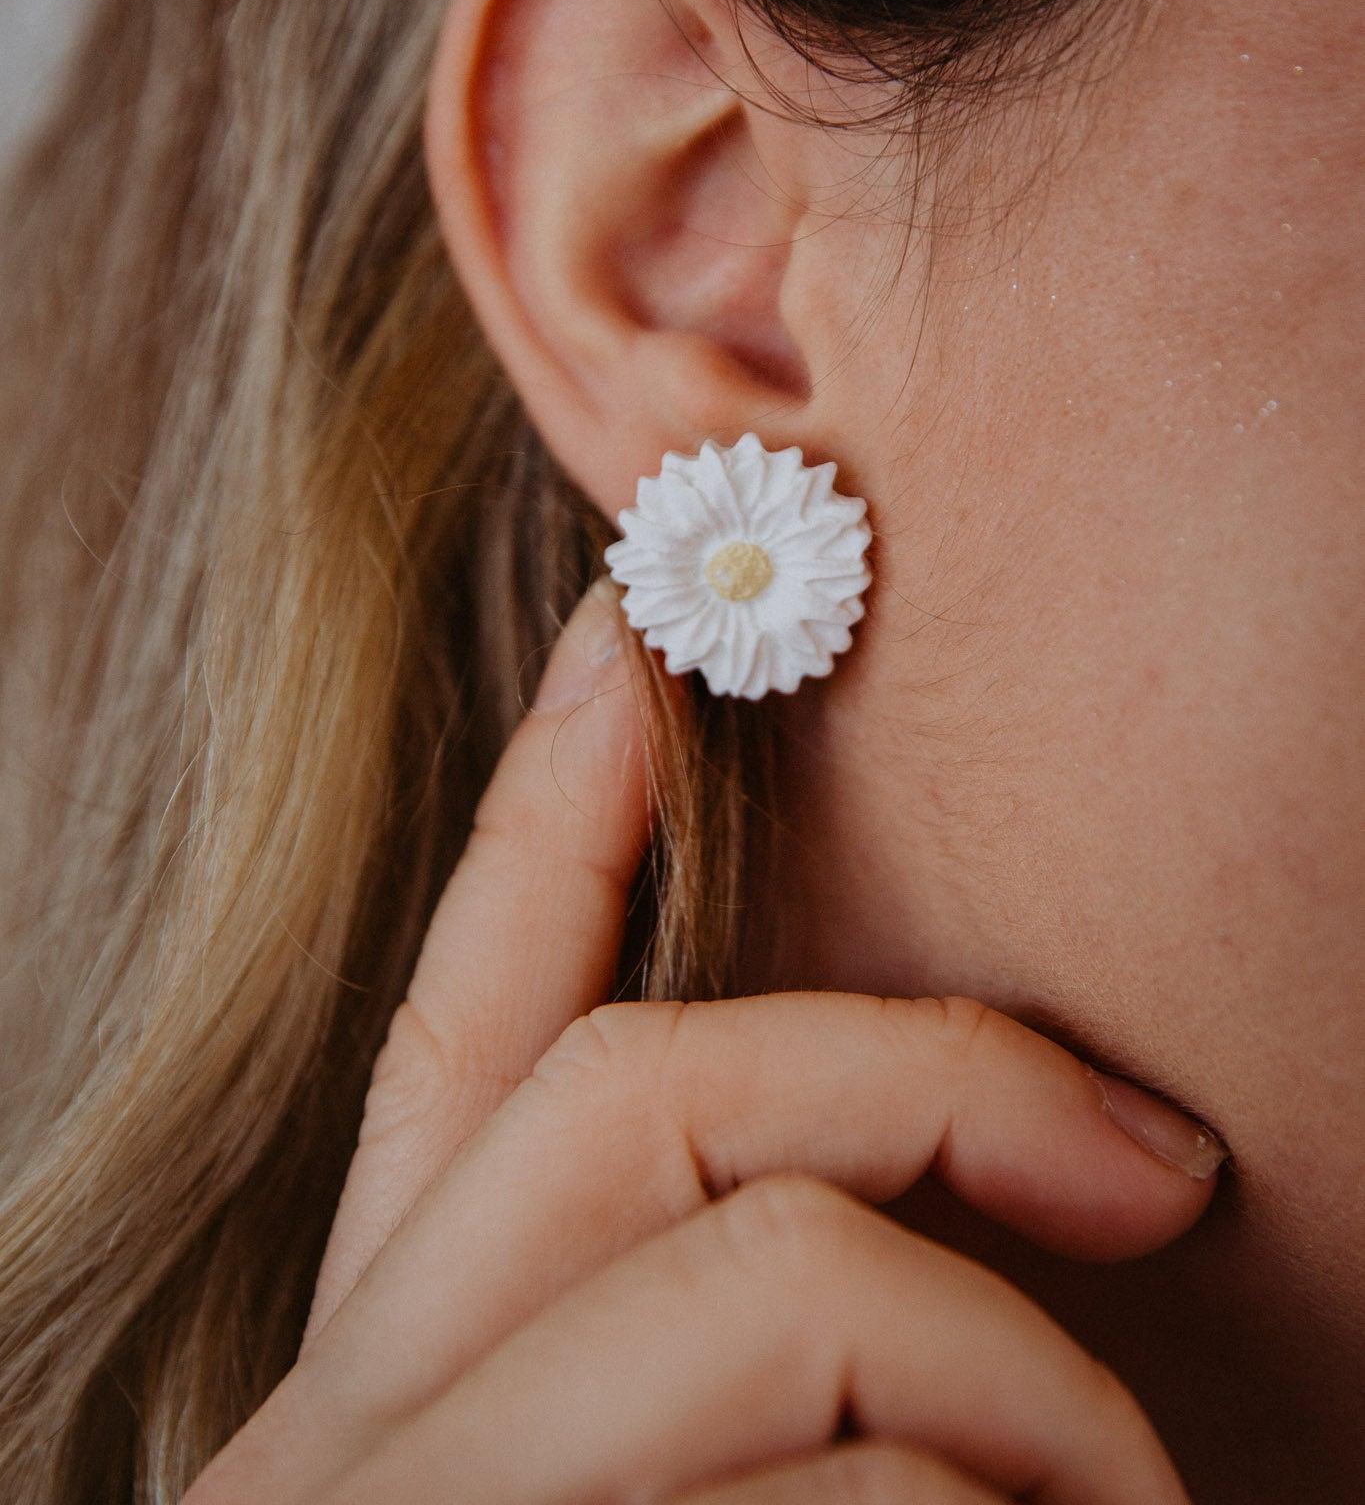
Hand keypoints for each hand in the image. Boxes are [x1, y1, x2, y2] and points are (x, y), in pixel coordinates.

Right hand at [187, 578, 1221, 1503]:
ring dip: (1033, 1391)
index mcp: (364, 1407)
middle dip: (937, 1084)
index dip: (546, 827)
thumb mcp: (608, 1499)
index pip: (447, 1056)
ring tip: (1138, 1504)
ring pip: (785, 1283)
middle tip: (1162, 1166)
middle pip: (638, 1100)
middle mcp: (339, 1456)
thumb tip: (866, 1211)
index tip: (639, 638)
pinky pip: (875, 1502)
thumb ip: (660, 1343)